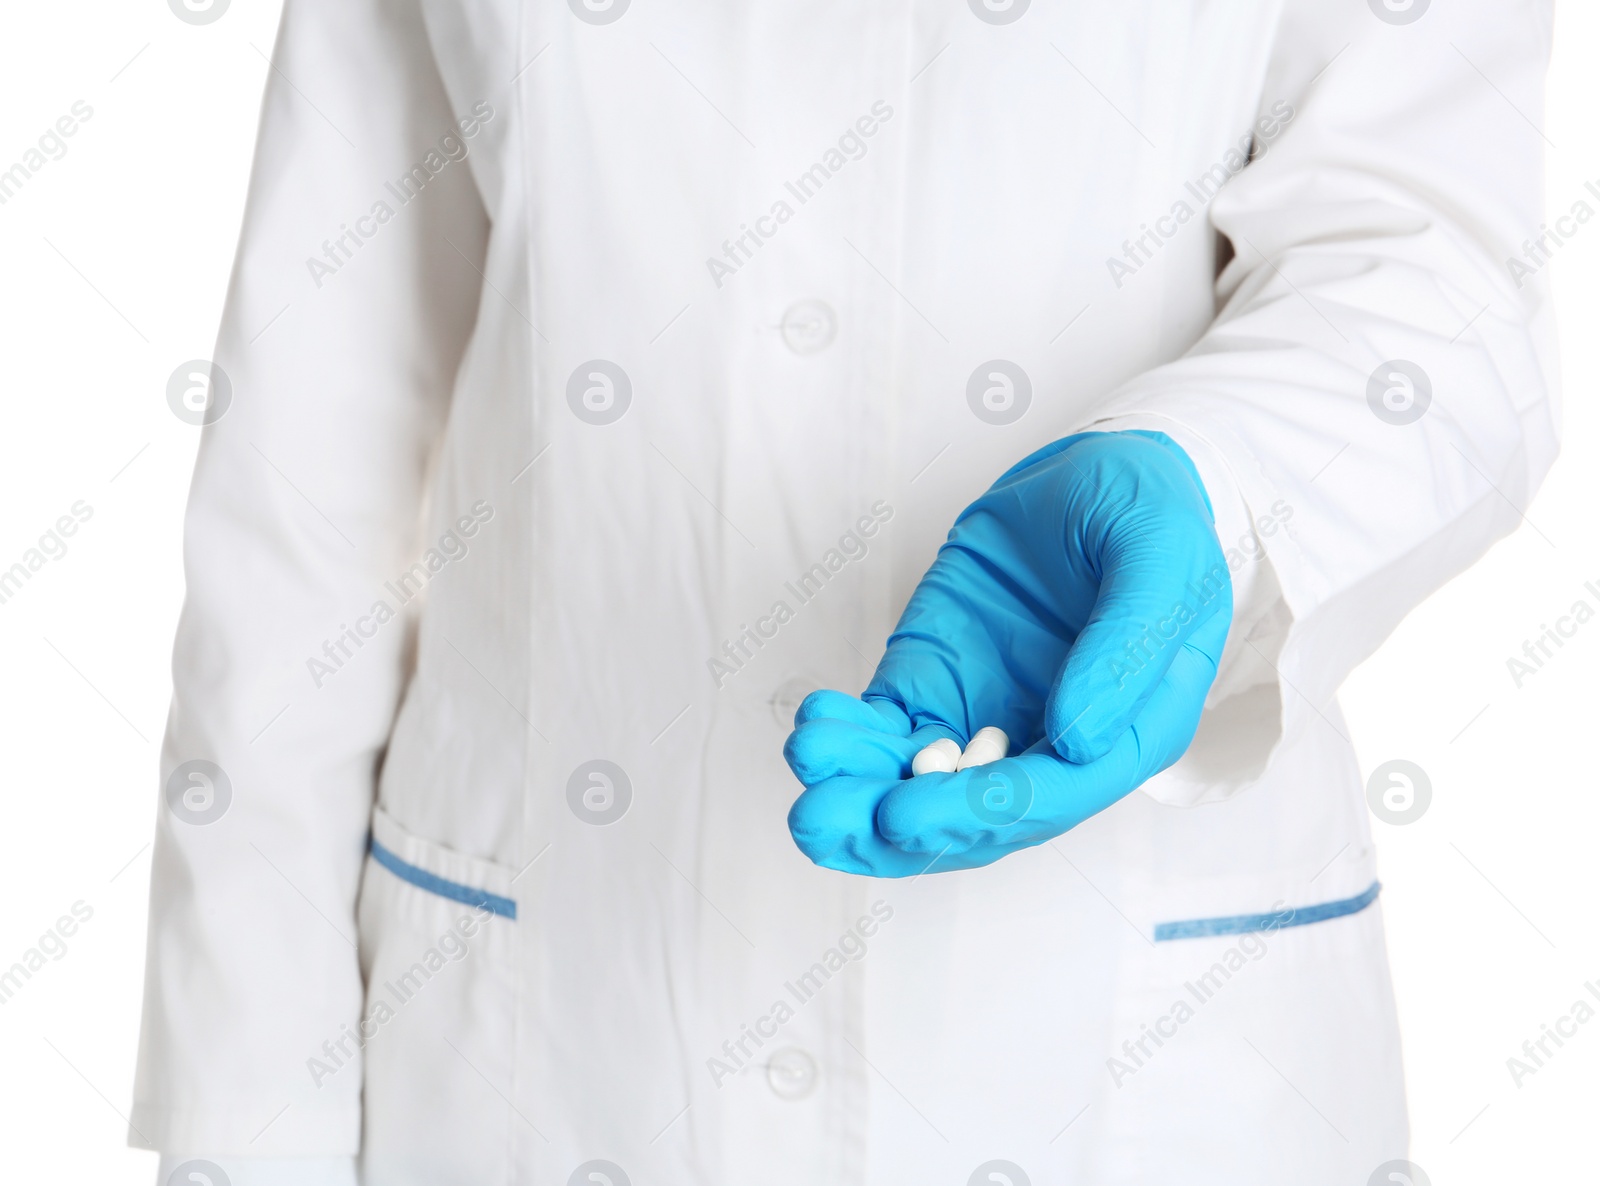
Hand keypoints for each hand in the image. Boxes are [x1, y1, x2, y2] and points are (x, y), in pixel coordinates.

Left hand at [784, 430, 1231, 875]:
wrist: (1093, 472)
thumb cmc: (1146, 511)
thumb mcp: (1159, 556)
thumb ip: (1126, 645)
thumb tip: (1075, 741)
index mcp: (1127, 730)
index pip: (1052, 797)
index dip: (978, 814)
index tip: (905, 813)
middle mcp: (1056, 744)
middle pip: (975, 816)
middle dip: (895, 823)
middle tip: (821, 819)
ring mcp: (990, 717)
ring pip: (919, 783)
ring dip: (856, 791)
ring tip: (805, 761)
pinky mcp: (937, 686)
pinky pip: (887, 731)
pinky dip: (848, 738)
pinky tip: (815, 725)